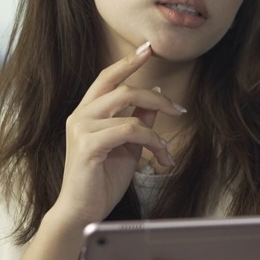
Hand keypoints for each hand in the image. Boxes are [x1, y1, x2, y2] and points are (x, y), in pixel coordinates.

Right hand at [49, 43, 184, 229]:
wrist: (82, 212)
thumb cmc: (102, 180)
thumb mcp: (128, 146)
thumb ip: (139, 119)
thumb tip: (156, 93)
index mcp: (87, 112)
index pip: (107, 78)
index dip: (129, 62)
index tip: (149, 48)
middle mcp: (80, 116)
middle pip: (122, 88)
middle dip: (156, 96)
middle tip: (178, 109)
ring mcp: (81, 129)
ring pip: (130, 110)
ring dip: (157, 130)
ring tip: (166, 149)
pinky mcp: (88, 145)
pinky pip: (129, 131)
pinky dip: (151, 141)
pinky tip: (159, 156)